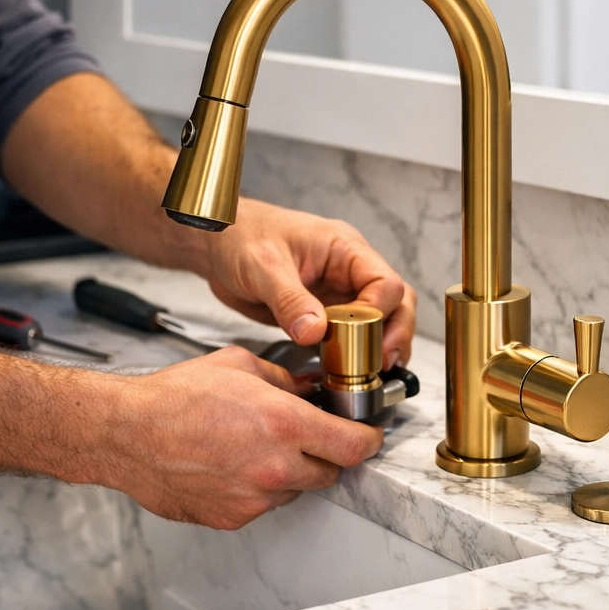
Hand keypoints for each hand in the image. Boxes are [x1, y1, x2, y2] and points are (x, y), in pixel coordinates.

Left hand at [0, 74, 417, 368]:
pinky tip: (351, 371)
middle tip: (384, 365)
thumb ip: (289, 300)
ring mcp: (340, 290)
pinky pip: (353, 332)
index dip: (380, 315)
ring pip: (382, 319)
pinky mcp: (326, 309)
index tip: (364, 340)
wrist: (213, 243)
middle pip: (396, 302)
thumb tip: (315, 332)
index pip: (385, 283)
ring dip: (383, 346)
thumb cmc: (237, 236)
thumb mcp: (262, 266)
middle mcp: (349, 269)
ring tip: (375, 374)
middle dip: (395, 334)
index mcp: (345, 249)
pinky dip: (358, 352)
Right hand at [84, 348, 383, 528]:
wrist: (124, 434)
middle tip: (306, 437)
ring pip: (298, 490)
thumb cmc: (173, 398)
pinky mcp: (234, 517)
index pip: (357, 447)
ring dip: (291, 473)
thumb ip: (286, 381)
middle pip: (332, 472)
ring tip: (256, 447)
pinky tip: (234, 465)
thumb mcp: (241, 367)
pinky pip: (264, 504)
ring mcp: (255, 498)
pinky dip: (259, 488)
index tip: (367, 435)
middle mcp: (276, 468)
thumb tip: (310, 390)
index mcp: (286, 425)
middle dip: (326, 454)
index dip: (368, 440)